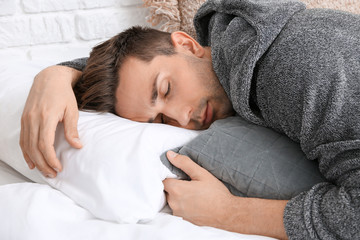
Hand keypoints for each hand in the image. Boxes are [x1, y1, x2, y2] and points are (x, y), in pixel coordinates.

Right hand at [20, 65, 82, 177]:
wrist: (49, 78)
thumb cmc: (63, 94)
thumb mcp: (72, 110)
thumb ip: (72, 129)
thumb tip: (77, 146)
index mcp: (46, 117)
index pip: (44, 144)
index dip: (50, 159)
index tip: (59, 167)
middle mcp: (32, 119)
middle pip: (34, 148)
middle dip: (43, 164)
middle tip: (53, 174)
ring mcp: (26, 119)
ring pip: (26, 146)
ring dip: (35, 161)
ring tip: (45, 171)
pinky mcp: (24, 119)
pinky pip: (22, 140)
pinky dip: (26, 152)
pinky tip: (32, 162)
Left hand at [163, 151, 288, 238]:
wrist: (227, 214)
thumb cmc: (216, 193)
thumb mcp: (201, 174)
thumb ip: (184, 163)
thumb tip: (169, 155)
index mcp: (176, 190)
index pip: (163, 179)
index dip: (170, 175)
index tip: (180, 175)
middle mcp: (173, 203)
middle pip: (166, 190)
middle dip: (174, 185)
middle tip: (188, 182)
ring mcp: (178, 213)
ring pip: (171, 200)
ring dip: (177, 195)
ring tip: (192, 192)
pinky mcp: (183, 219)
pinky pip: (177, 209)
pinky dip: (182, 204)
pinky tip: (194, 201)